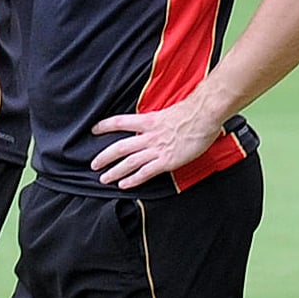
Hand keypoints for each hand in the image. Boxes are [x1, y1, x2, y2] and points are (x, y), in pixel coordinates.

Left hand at [90, 98, 220, 189]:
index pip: (120, 122)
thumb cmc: (191, 112)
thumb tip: (152, 124)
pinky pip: (146, 172)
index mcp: (148, 121)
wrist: (204, 115)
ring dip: (115, 171)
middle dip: (105, 156)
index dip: (105, 126)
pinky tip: (124, 185)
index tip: (94, 130)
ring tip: (104, 178)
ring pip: (129, 162)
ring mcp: (157, 149)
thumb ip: (157, 121)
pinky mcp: (167, 161)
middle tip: (94, 164)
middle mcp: (149, 135)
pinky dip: (133, 179)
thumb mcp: (167, 112)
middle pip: (120, 147)